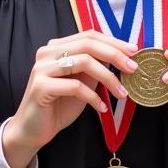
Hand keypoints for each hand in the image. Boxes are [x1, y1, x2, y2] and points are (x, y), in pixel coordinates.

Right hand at [2, 30, 137, 167]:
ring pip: (84, 61)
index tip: (134, 52)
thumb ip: (95, 68)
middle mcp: (48, 52)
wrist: (32, 131)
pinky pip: (75, 86)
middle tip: (133, 68)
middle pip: (88, 44)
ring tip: (121, 93)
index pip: (89, 35)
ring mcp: (43, 68)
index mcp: (57, 47)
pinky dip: (93, 97)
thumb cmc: (58, 106)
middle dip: (115, 54)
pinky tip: (102, 108)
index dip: (113, 41)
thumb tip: (121, 57)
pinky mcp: (41, 86)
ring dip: (108, 78)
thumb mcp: (82, 83)